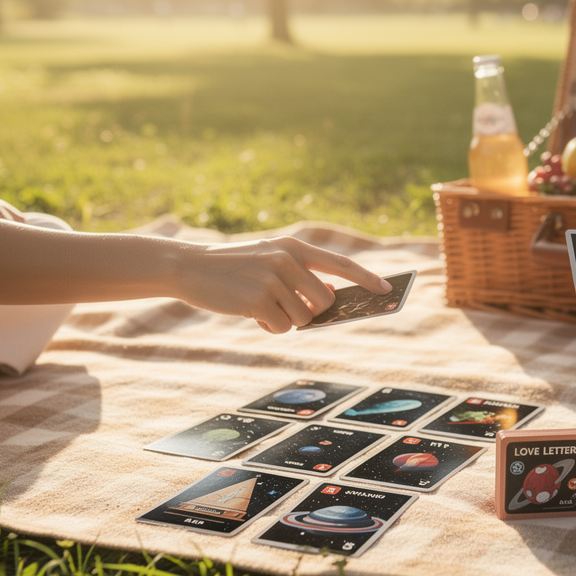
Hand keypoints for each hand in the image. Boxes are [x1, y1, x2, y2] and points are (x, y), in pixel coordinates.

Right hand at [177, 237, 390, 333]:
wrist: (189, 266)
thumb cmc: (233, 268)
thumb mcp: (269, 260)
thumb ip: (299, 275)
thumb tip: (327, 302)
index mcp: (294, 247)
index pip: (340, 263)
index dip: (366, 278)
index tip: (386, 289)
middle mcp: (288, 260)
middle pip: (325, 301)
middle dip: (311, 312)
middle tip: (285, 306)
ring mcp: (273, 280)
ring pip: (304, 318)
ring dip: (286, 320)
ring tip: (261, 306)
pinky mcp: (258, 300)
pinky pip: (282, 328)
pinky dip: (270, 327)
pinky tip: (250, 313)